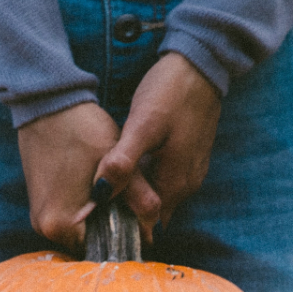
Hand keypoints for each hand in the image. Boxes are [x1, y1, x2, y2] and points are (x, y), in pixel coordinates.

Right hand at [18, 103, 157, 250]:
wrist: (48, 104)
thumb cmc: (82, 130)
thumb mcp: (117, 162)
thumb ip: (138, 196)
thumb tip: (155, 227)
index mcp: (61, 224)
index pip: (102, 248)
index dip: (125, 236)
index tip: (139, 221)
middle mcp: (45, 227)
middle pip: (91, 241)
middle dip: (112, 226)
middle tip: (129, 203)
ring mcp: (40, 217)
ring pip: (82, 229)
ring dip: (101, 217)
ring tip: (115, 193)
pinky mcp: (40, 204)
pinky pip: (70, 217)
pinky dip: (87, 208)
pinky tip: (99, 189)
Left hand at [96, 53, 221, 236]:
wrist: (200, 64)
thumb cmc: (170, 93)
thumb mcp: (142, 126)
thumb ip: (123, 162)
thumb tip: (101, 194)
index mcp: (175, 184)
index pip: (146, 224)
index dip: (121, 225)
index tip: (94, 220)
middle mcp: (186, 186)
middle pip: (152, 213)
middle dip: (125, 213)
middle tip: (92, 206)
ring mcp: (190, 172)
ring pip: (158, 197)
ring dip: (135, 196)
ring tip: (104, 188)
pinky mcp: (189, 158)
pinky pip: (164, 181)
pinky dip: (145, 181)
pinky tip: (127, 168)